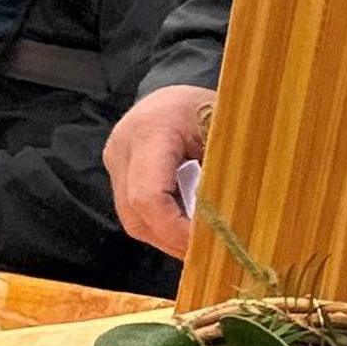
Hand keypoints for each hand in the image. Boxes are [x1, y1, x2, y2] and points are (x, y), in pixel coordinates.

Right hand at [102, 84, 215, 257]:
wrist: (174, 93)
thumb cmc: (205, 108)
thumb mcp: (223, 132)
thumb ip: (223, 175)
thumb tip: (231, 226)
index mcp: (151, 131)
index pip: (149, 196)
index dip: (176, 230)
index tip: (210, 244)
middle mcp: (123, 148)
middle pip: (136, 214)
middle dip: (173, 240)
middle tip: (211, 252)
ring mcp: (115, 162)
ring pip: (133, 219)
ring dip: (167, 237)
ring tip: (201, 243)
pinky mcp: (118, 174)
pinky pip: (134, 211)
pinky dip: (162, 225)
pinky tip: (187, 229)